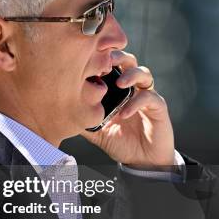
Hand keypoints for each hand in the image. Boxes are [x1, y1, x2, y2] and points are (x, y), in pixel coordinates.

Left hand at [81, 51, 174, 167]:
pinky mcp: (158, 107)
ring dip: (130, 75)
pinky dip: (136, 102)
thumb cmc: (120, 142)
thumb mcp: (96, 130)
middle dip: (117, 57)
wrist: (141, 161)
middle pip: (128, 60)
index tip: (88, 60)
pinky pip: (149, 98)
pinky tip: (124, 113)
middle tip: (106, 62)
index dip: (102, 58)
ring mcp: (146, 95)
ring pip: (143, 73)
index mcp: (117, 89)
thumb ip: (83, 119)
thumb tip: (60, 113)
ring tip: (119, 84)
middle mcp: (133, 88)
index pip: (111, 65)